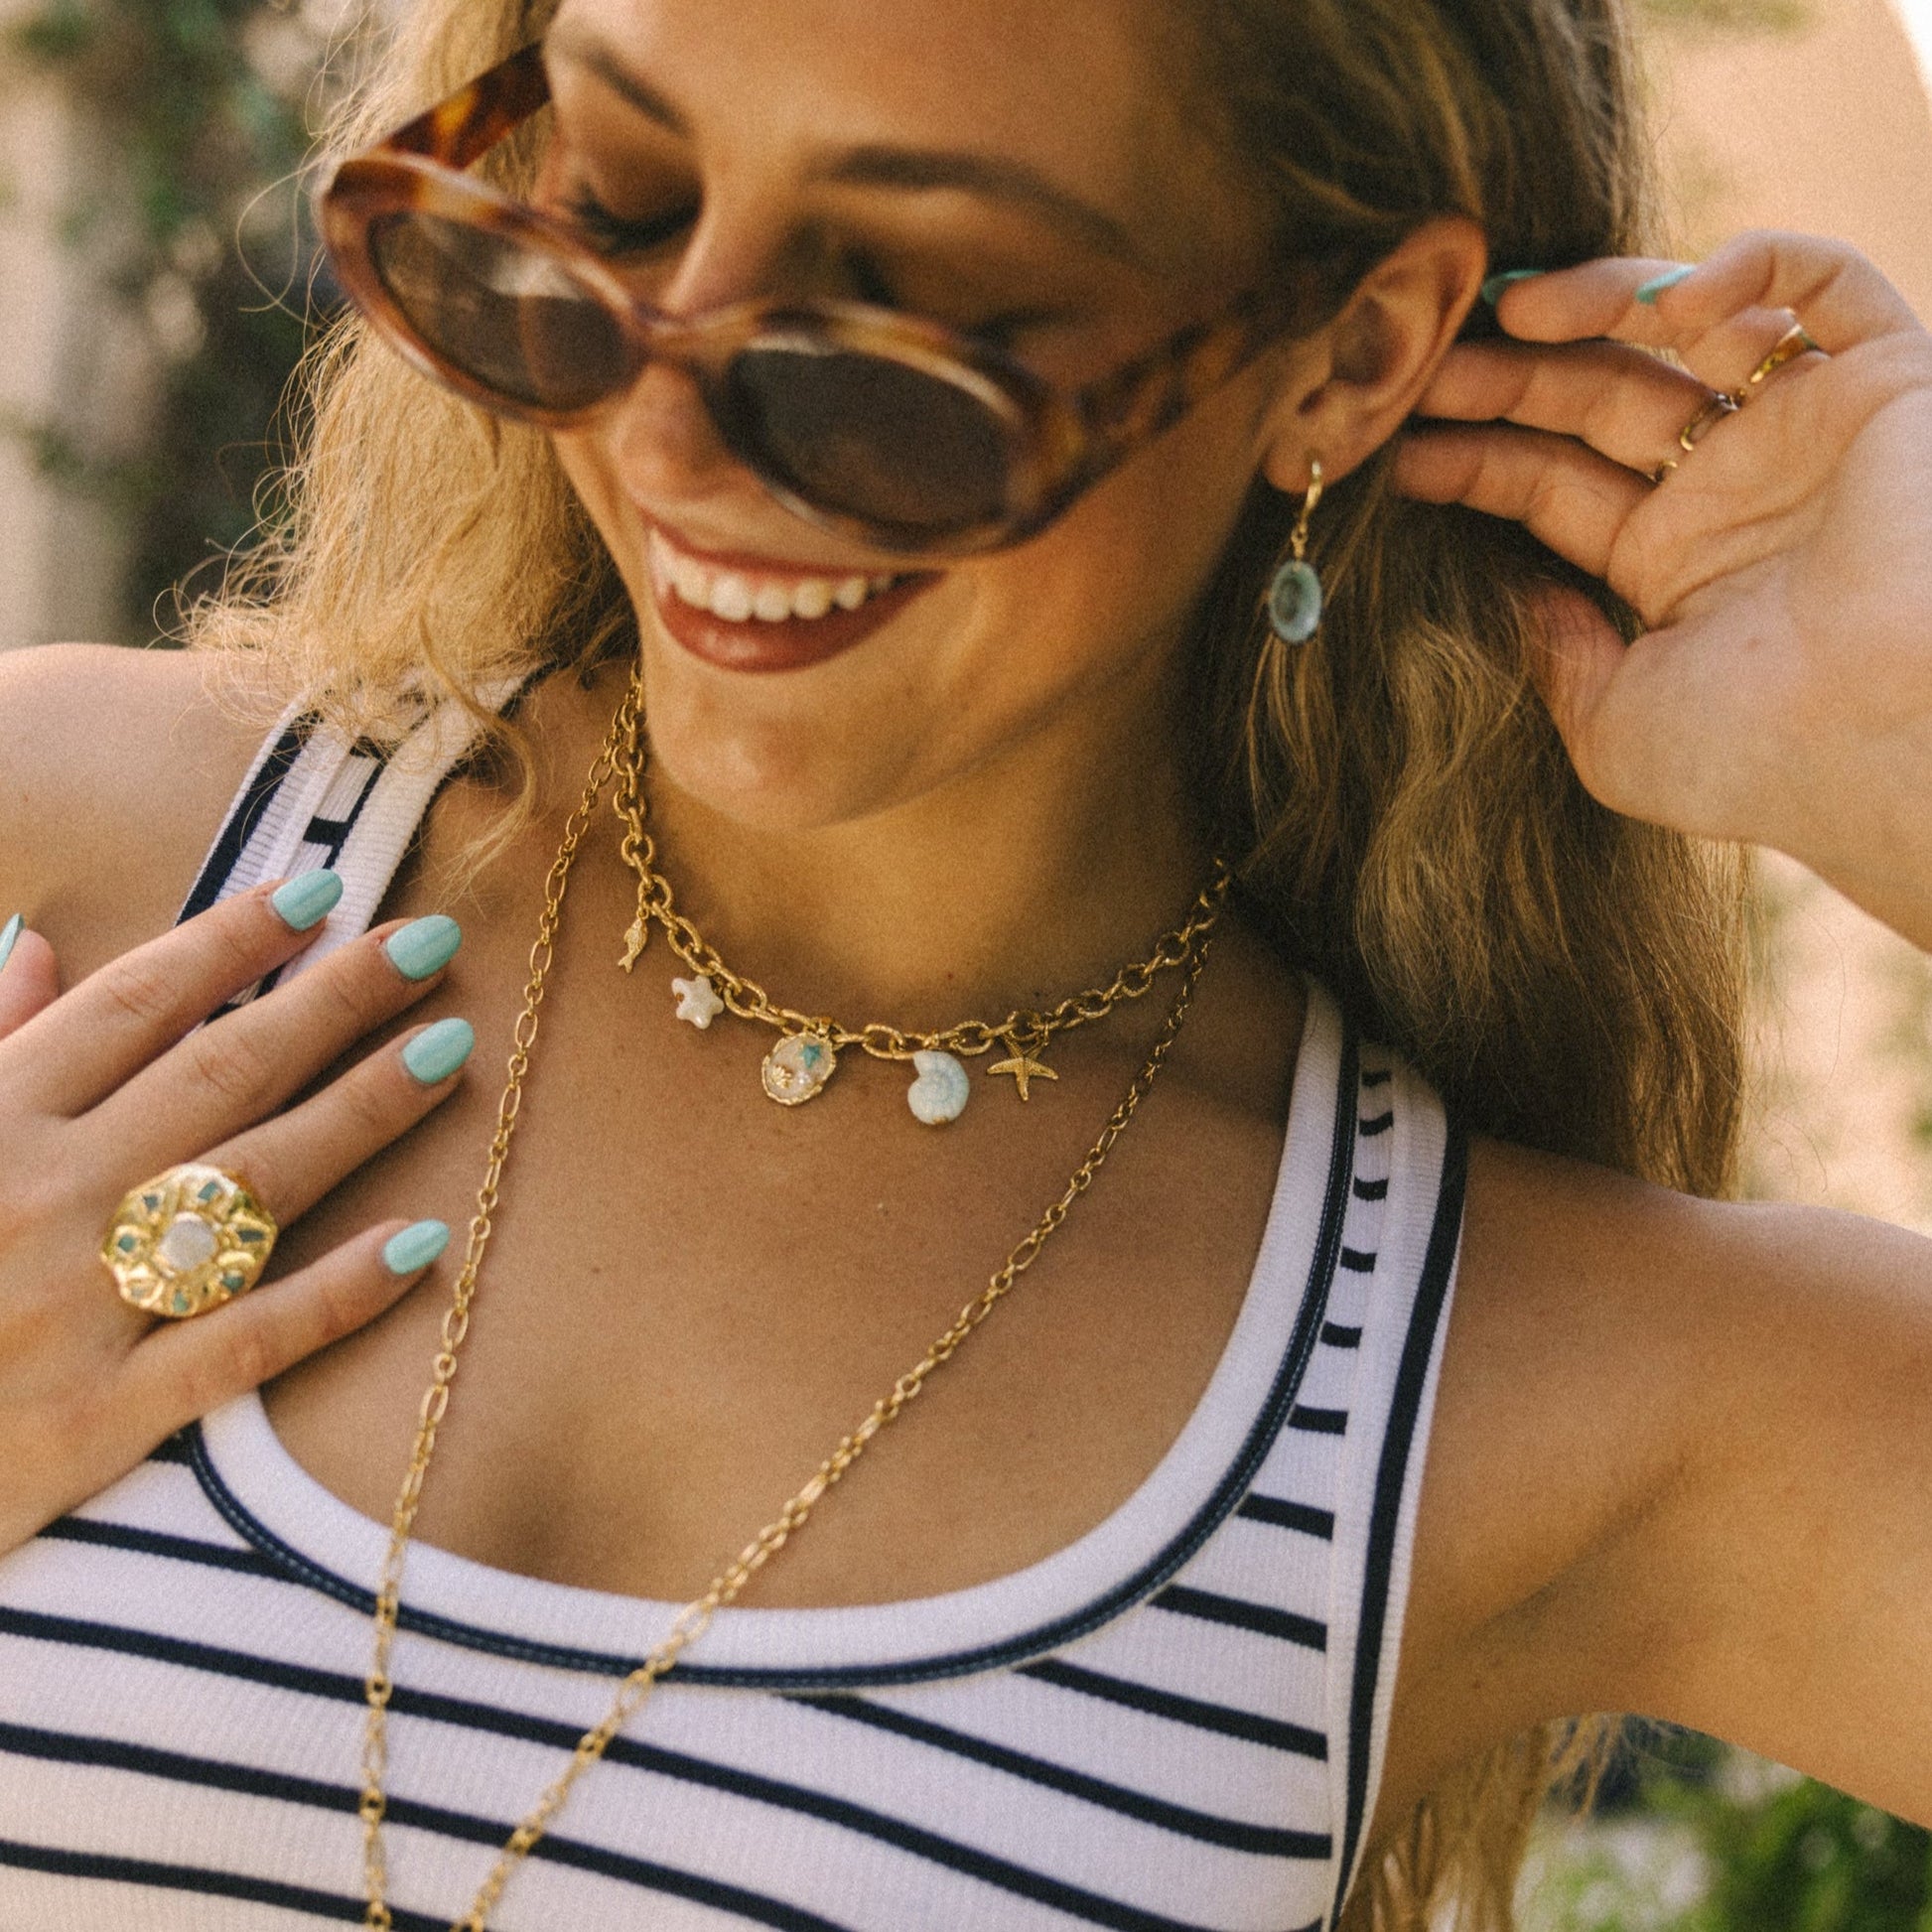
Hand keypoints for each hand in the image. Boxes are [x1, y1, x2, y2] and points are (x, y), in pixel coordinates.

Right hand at [0, 881, 471, 1554]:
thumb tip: (35, 942)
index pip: (134, 1003)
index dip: (234, 938)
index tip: (324, 891)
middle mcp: (41, 1195)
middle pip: (221, 1073)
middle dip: (335, 999)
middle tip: (430, 940)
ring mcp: (76, 1308)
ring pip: (251, 1186)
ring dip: (360, 1111)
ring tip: (447, 1049)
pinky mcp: (97, 1419)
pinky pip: (242, 1344)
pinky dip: (333, 1295)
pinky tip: (419, 1245)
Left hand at [1396, 231, 1931, 947]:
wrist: (1894, 741)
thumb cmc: (1755, 756)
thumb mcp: (1611, 725)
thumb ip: (1551, 655)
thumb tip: (1502, 595)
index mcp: (1669, 567)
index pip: (1551, 486)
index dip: (1475, 459)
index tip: (1397, 450)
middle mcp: (1732, 491)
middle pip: (1599, 397)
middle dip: (1510, 376)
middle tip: (1427, 364)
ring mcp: (1803, 432)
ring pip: (1689, 328)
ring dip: (1598, 305)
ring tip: (1512, 314)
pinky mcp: (1890, 383)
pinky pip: (1829, 284)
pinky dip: (1755, 265)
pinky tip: (1670, 305)